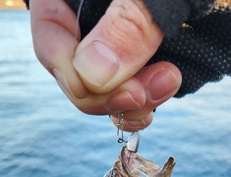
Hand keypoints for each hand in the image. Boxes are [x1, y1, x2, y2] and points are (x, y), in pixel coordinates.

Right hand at [29, 0, 181, 130]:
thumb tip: (94, 76)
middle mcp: (90, 14)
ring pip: (106, 85)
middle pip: (78, 70)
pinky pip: (132, 85)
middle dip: (110, 92)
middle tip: (144, 95)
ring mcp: (115, 35)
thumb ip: (126, 21)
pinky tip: (163, 92)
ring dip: (133, 98)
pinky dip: (146, 97)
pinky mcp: (141, 51)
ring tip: (168, 84)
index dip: (73, 72)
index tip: (104, 87)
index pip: (52, 37)